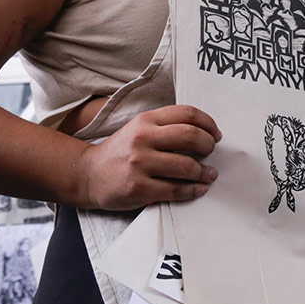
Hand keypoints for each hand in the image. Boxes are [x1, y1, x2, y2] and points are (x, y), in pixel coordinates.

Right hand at [76, 105, 221, 210]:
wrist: (89, 175)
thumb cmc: (121, 152)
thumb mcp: (139, 129)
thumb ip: (166, 127)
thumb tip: (204, 132)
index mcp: (146, 120)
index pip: (187, 113)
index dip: (208, 123)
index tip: (216, 134)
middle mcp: (142, 138)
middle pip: (191, 136)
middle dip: (208, 145)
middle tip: (211, 152)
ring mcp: (140, 164)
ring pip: (187, 165)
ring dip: (204, 172)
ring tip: (209, 174)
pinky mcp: (139, 188)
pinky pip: (175, 189)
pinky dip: (193, 190)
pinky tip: (199, 188)